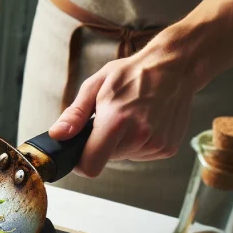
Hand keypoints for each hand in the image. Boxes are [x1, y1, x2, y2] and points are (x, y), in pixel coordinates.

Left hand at [48, 32, 198, 177]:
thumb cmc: (133, 73)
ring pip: (124, 157)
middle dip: (101, 144)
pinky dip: (137, 143)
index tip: (77, 150)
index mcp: (117, 121)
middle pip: (106, 159)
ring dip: (120, 143)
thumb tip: (57, 135)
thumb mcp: (95, 86)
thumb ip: (74, 115)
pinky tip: (143, 122)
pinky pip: (141, 154)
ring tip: (129, 117)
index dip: (79, 162)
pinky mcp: (168, 149)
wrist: (174, 68)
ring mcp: (157, 145)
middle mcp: (140, 137)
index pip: (91, 164)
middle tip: (109, 120)